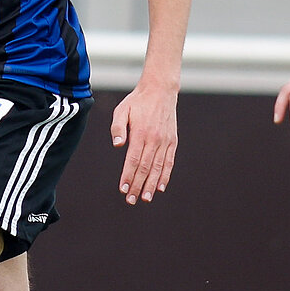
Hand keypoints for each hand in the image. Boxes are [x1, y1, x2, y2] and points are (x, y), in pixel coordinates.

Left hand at [111, 80, 177, 204]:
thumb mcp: (122, 109)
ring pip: (158, 167)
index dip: (128, 176)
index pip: (133, 160)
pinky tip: (160, 187)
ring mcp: (165, 141)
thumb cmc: (137, 101)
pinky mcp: (172, 141)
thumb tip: (117, 145)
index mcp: (140, 133)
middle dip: (138, 185)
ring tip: (146, 198)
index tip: (123, 189)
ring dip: (151, 185)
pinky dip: (165, 175)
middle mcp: (154, 139)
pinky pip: (169, 162)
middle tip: (131, 200)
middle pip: (145, 167)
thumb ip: (117, 127)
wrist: (160, 90)